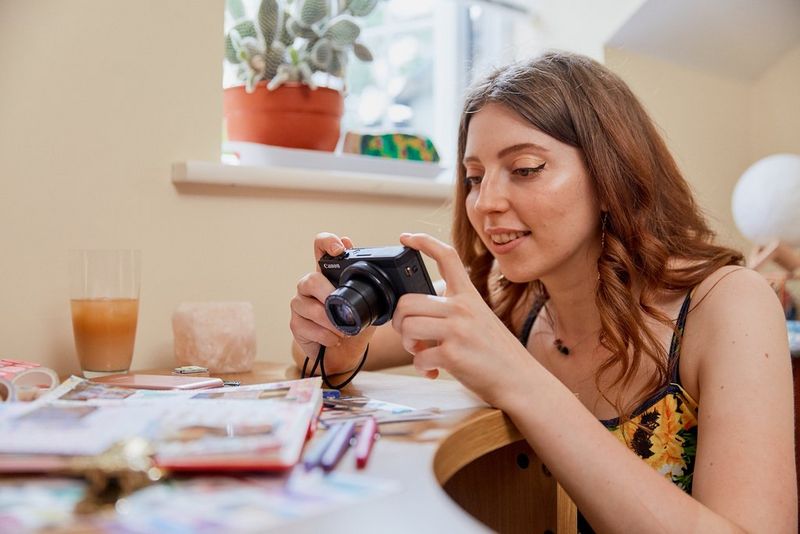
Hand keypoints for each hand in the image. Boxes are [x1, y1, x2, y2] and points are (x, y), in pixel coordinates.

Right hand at [289, 233, 373, 373]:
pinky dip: (325, 335)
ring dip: (329, 321)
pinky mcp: (296, 324)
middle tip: (341, 306)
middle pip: (312, 279)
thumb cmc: (352, 324)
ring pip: (308, 306)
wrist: (342, 352)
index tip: (339, 248)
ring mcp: (300, 304)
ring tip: (343, 330)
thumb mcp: (368, 306)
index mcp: (328, 274)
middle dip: (328, 294)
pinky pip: (306, 326)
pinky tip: (334, 339)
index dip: (327, 242)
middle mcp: (310, 285)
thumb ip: (372, 291)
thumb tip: (390, 282)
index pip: (321, 247)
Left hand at [392, 233, 533, 406]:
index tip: (406, 237)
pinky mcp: (453, 354)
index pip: (447, 256)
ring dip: (407, 344)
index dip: (423, 241)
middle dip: (400, 322)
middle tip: (411, 336)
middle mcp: (463, 308)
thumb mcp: (480, 319)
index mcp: (469, 296)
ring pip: (407, 326)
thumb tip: (416, 318)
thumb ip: (452, 311)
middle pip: (408, 301)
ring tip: (421, 352)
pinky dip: (421, 367)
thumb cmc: (497, 353)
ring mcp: (458, 330)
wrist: (521, 381)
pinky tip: (433, 371)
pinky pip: (418, 357)